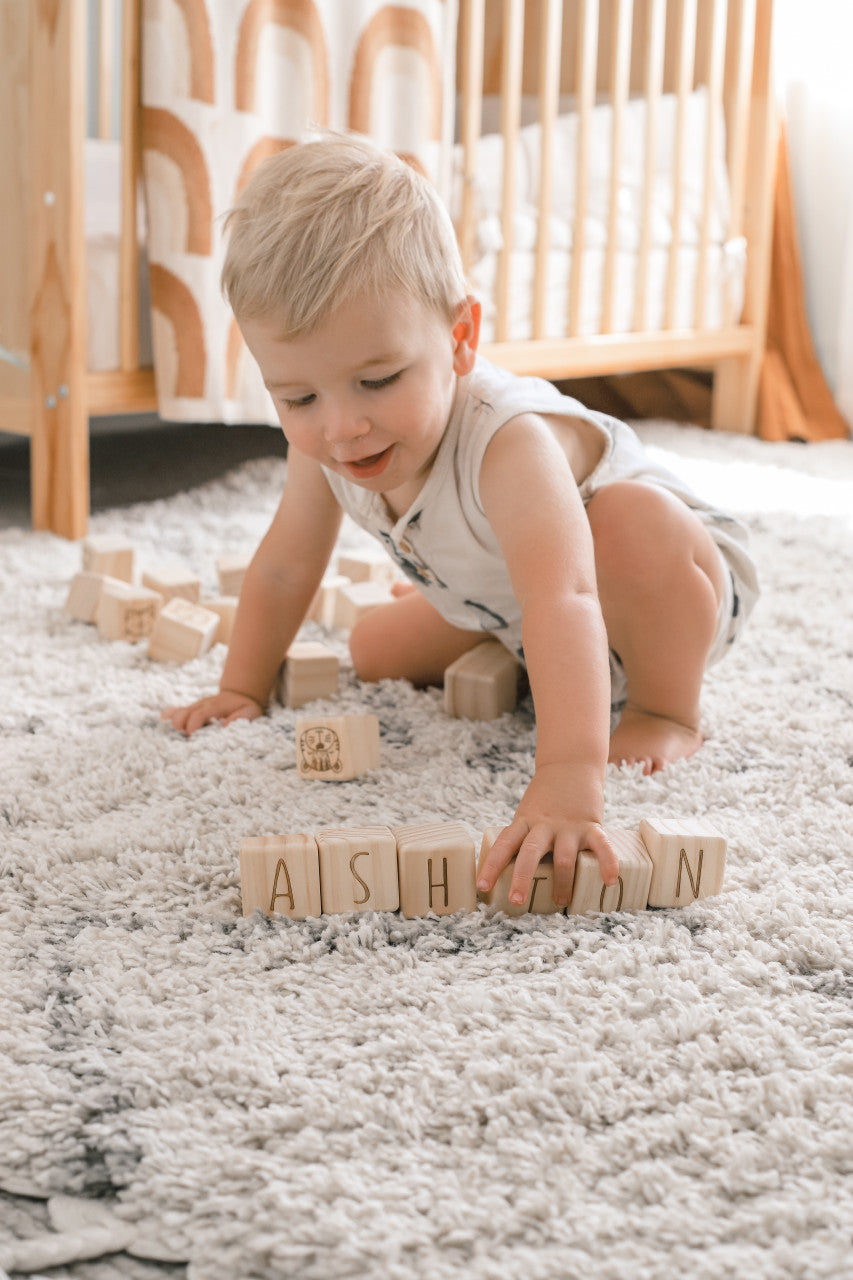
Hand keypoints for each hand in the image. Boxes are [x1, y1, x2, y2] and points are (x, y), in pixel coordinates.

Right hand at [161, 689, 263, 736]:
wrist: (240, 696)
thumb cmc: (245, 707)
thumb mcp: (250, 711)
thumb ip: (241, 718)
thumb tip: (226, 726)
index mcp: (215, 706)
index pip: (200, 713)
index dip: (193, 724)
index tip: (191, 736)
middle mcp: (202, 706)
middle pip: (184, 713)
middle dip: (181, 726)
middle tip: (186, 739)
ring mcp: (194, 708)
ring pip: (177, 713)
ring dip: (174, 724)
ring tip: (175, 736)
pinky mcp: (191, 712)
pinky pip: (175, 712)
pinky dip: (168, 717)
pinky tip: (163, 724)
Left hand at [476, 763, 618, 908]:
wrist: (571, 764)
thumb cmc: (546, 798)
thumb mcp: (528, 814)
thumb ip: (525, 839)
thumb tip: (518, 875)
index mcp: (524, 822)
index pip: (504, 845)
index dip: (492, 866)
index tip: (482, 886)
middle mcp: (544, 825)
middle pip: (530, 853)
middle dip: (522, 878)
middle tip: (517, 902)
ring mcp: (569, 826)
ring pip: (563, 858)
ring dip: (562, 883)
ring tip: (561, 903)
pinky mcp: (591, 825)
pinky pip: (601, 846)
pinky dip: (608, 863)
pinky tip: (610, 881)